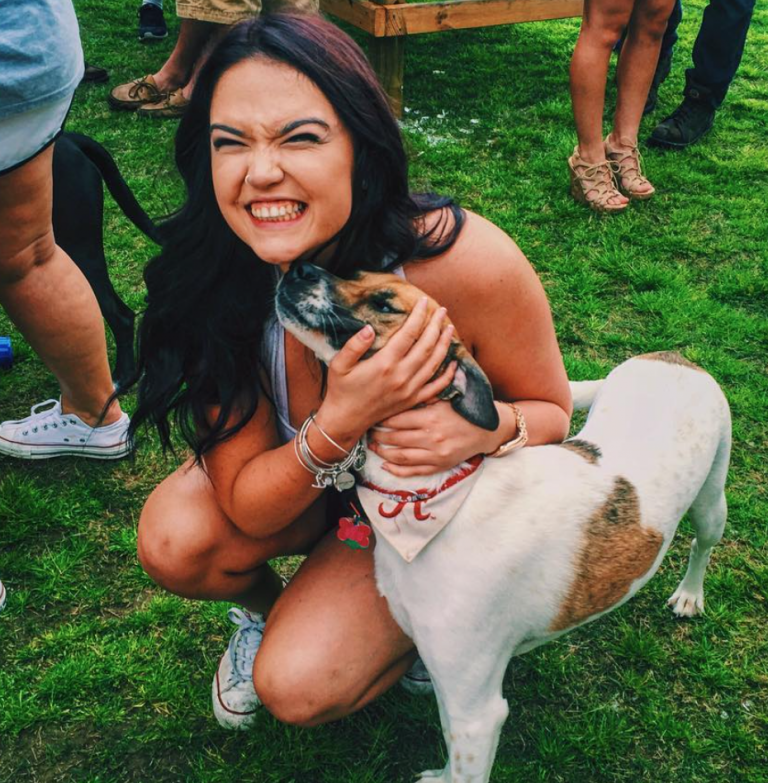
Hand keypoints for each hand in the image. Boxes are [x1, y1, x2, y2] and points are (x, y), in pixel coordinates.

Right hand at [318, 298, 456, 441]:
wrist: (346, 420)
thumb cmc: (341, 389)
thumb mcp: (339, 364)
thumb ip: (354, 345)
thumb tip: (370, 327)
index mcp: (384, 364)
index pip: (408, 334)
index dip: (418, 316)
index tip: (424, 302)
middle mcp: (401, 376)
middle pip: (426, 345)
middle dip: (436, 325)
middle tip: (442, 311)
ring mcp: (409, 390)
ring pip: (434, 363)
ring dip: (444, 344)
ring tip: (449, 328)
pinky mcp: (412, 400)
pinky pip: (436, 387)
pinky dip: (448, 375)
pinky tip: (453, 363)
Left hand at [368, 400, 498, 476]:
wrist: (487, 430)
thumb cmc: (464, 410)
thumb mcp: (445, 397)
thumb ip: (423, 395)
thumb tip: (398, 388)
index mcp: (431, 417)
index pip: (397, 419)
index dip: (381, 418)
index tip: (372, 415)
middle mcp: (432, 437)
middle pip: (394, 438)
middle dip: (377, 435)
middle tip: (367, 430)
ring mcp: (435, 454)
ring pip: (400, 456)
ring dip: (382, 452)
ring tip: (372, 446)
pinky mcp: (439, 466)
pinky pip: (413, 471)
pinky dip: (396, 470)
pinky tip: (385, 464)